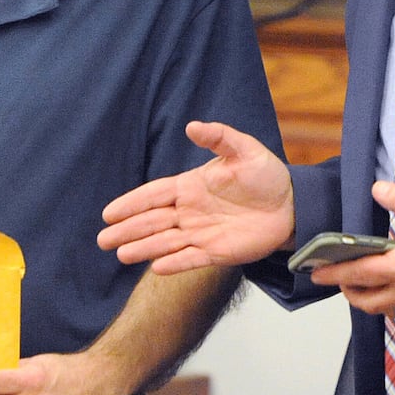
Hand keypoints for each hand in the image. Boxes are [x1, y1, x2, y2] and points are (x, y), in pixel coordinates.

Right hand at [98, 121, 295, 273]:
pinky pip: (191, 259)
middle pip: (153, 221)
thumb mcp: (245, 150)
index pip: (155, 195)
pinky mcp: (217, 252)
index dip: (132, 203)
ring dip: (144, 248)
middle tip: (103, 239)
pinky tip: (156, 267)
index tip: (109, 213)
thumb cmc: (266, 174)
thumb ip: (219, 137)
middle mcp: (191, 211)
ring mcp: (202, 232)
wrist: (292, 204)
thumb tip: (192, 126)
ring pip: (166, 242)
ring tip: (121, 254)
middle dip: (127, 229)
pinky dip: (174, 263)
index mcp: (191, 186)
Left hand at [313, 181, 394, 316]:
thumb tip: (376, 189)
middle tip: (338, 279)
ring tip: (363, 285)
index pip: (358, 275)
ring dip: (369, 300)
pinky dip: (391, 303)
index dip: (333, 274)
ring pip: (385, 310)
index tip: (315, 272)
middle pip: (366, 301)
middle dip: (348, 292)